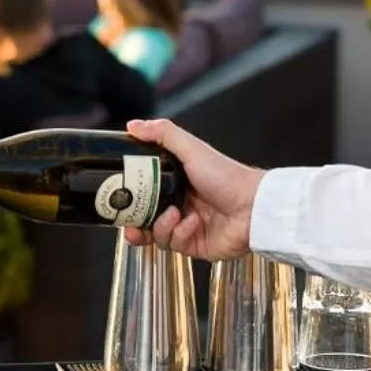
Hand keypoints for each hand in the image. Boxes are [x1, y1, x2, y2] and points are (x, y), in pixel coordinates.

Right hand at [123, 118, 263, 261]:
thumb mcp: (192, 149)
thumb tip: (132, 125)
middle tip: (129, 222)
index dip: (129, 197)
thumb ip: (162, 134)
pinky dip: (180, 233)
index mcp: (175, 182)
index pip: (143, 192)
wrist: (253, 207)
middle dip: (133, 223)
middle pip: (144, 218)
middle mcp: (178, 204)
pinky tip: (193, 223)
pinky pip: (174, 245)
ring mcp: (185, 226)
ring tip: (173, 214)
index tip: (117, 197)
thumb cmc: (227, 176)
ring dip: (160, 226)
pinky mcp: (194, 245)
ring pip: (156, 234)